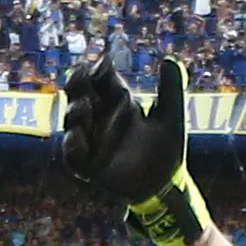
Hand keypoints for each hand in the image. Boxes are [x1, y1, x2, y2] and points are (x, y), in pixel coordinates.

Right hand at [59, 57, 213, 245]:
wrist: (163, 185)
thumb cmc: (167, 148)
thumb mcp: (171, 117)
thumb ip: (171, 90)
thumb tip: (168, 60)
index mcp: (119, 102)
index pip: (102, 80)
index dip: (99, 70)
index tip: (102, 64)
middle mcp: (100, 117)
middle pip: (80, 94)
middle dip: (77, 84)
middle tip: (80, 75)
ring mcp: (91, 140)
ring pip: (73, 122)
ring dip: (75, 112)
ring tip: (84, 107)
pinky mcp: (87, 165)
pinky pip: (73, 154)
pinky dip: (73, 145)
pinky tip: (79, 137)